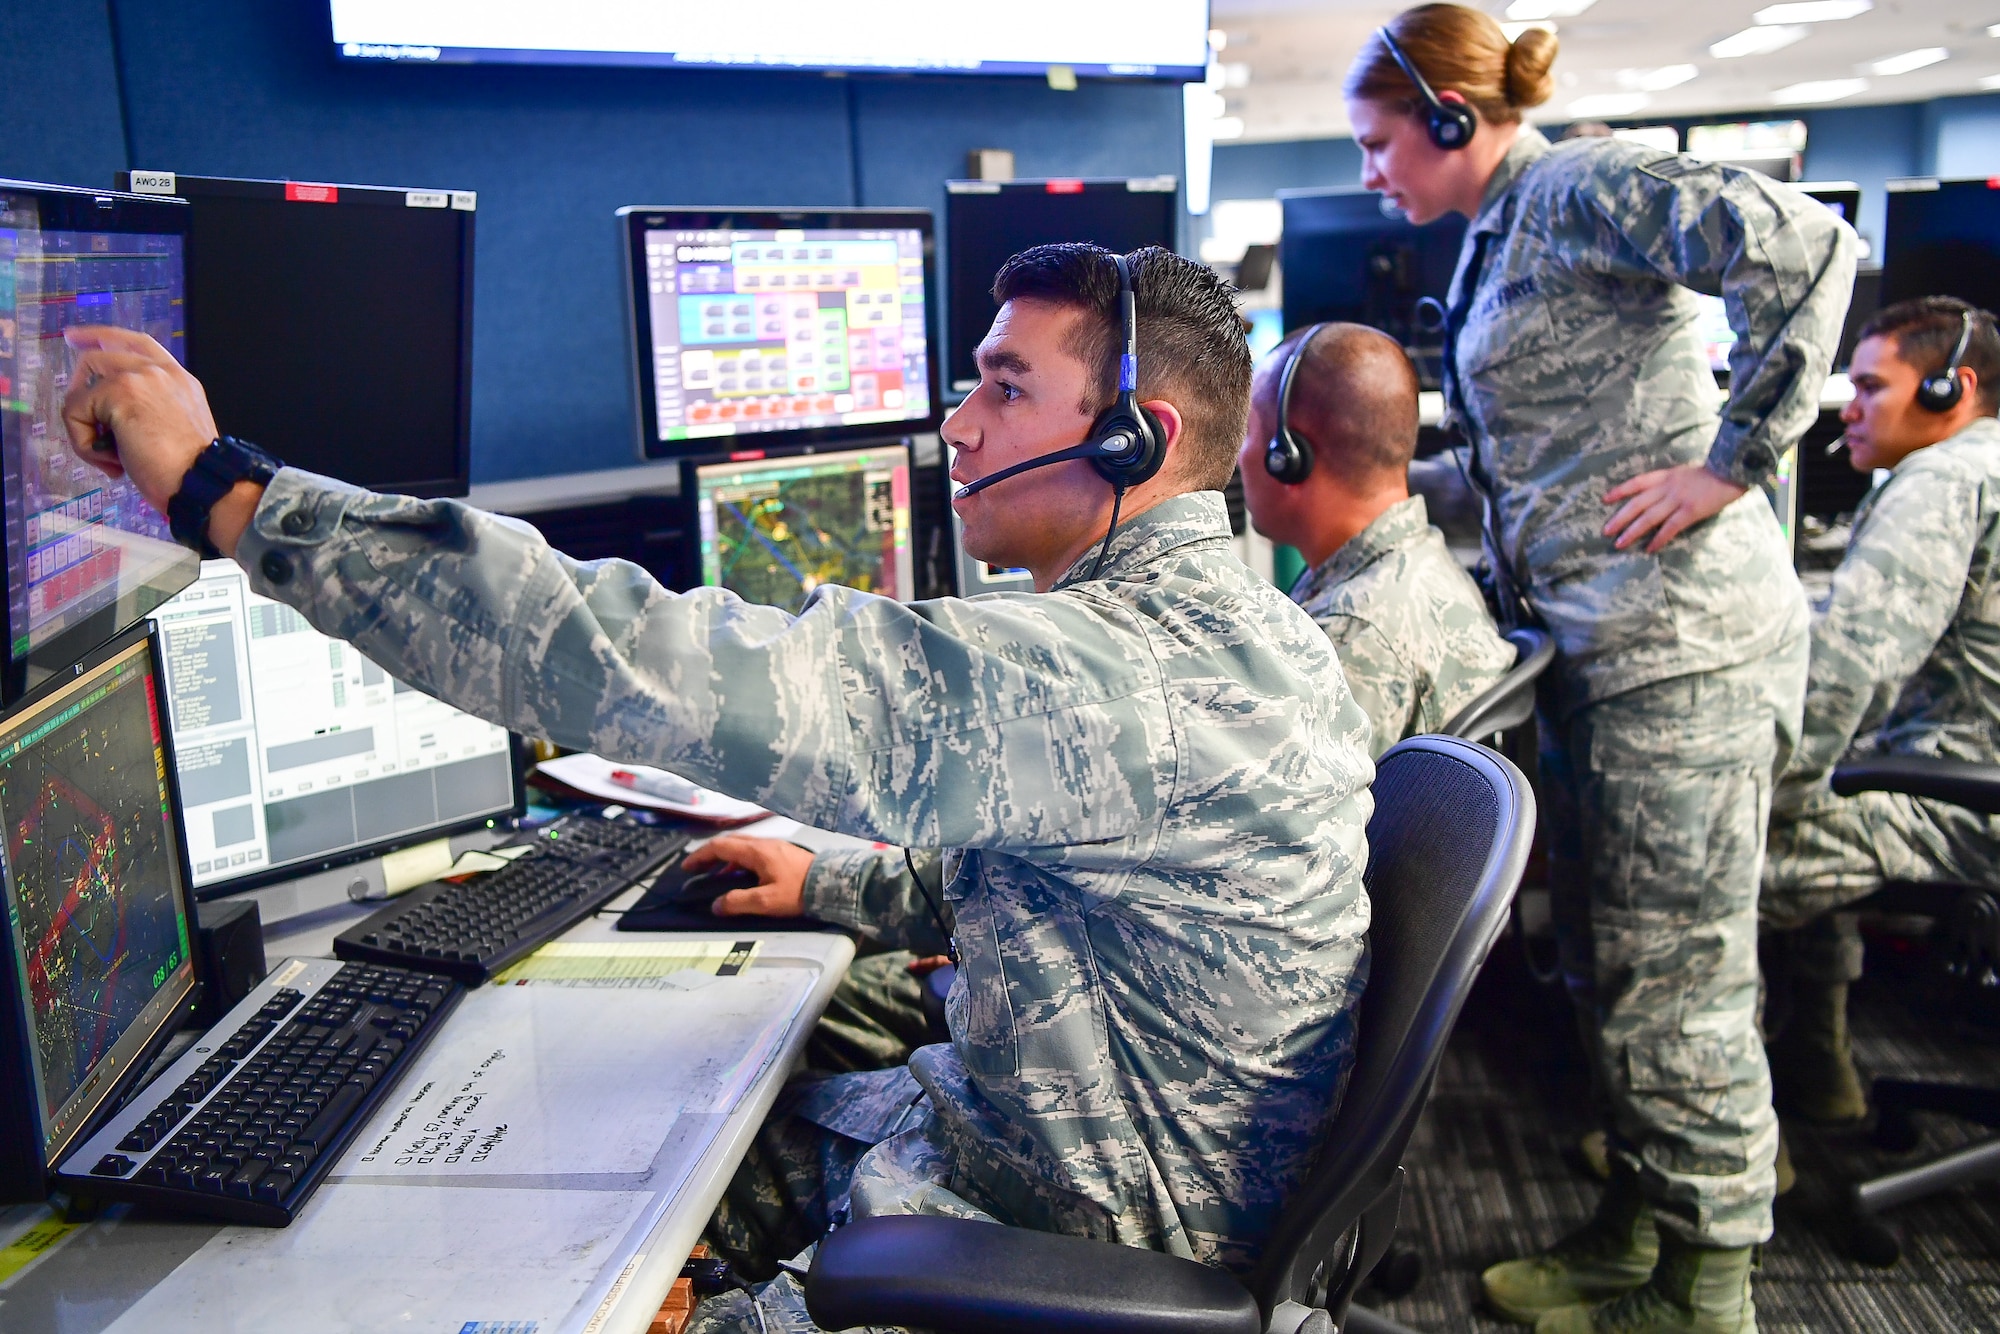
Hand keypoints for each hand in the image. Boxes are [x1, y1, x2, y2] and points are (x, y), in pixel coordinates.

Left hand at [61, 326, 263, 556]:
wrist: (202, 482)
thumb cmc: (192, 470)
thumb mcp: (176, 426)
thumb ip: (151, 409)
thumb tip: (114, 417)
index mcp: (179, 379)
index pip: (136, 343)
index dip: (102, 337)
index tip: (76, 339)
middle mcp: (160, 371)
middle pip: (98, 356)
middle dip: (77, 389)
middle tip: (79, 421)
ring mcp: (139, 378)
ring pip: (82, 390)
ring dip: (84, 427)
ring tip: (107, 455)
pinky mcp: (119, 393)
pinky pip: (76, 412)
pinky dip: (83, 442)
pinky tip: (110, 461)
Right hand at [683, 834, 813, 917]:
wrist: (832, 885)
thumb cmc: (798, 892)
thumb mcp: (765, 901)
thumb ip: (738, 903)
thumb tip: (716, 905)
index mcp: (756, 851)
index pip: (720, 847)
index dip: (701, 856)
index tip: (687, 867)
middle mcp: (764, 843)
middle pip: (730, 843)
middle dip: (710, 855)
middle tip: (697, 869)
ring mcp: (775, 846)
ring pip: (742, 847)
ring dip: (726, 858)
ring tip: (716, 875)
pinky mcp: (784, 853)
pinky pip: (754, 852)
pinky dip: (740, 861)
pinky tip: (742, 876)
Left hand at [1602, 463, 1746, 553]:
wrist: (1733, 470)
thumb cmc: (1712, 474)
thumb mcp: (1685, 472)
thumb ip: (1670, 482)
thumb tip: (1657, 496)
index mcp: (1666, 475)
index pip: (1637, 482)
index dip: (1620, 491)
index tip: (1604, 500)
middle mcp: (1667, 487)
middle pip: (1637, 503)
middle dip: (1619, 518)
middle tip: (1605, 531)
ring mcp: (1678, 499)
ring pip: (1649, 517)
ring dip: (1632, 531)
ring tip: (1619, 544)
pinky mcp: (1690, 511)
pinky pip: (1670, 527)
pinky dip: (1658, 539)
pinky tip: (1649, 549)